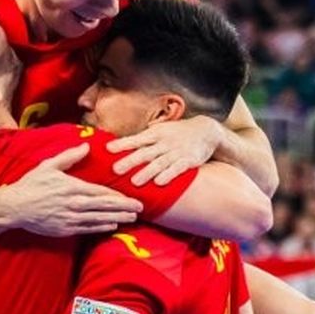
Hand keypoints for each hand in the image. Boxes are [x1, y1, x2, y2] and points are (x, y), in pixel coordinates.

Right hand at [7, 144, 142, 236]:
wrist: (14, 207)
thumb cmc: (31, 185)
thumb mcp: (49, 166)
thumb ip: (69, 156)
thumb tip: (86, 146)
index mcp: (73, 187)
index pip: (101, 192)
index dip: (118, 196)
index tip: (132, 197)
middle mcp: (74, 204)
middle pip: (105, 207)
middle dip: (124, 208)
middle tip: (140, 209)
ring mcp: (70, 218)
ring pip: (99, 219)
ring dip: (117, 218)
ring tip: (132, 218)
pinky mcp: (65, 229)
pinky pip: (88, 229)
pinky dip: (101, 227)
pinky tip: (112, 226)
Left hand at [108, 116, 222, 185]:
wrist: (207, 131)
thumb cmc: (177, 133)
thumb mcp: (161, 130)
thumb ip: (144, 138)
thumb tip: (121, 143)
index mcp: (155, 134)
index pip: (136, 139)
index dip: (122, 144)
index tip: (108, 149)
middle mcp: (164, 142)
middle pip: (144, 152)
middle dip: (130, 161)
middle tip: (115, 170)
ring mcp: (176, 152)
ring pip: (159, 163)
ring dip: (146, 173)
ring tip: (134, 182)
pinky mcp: (188, 161)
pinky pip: (177, 169)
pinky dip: (168, 175)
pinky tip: (159, 183)